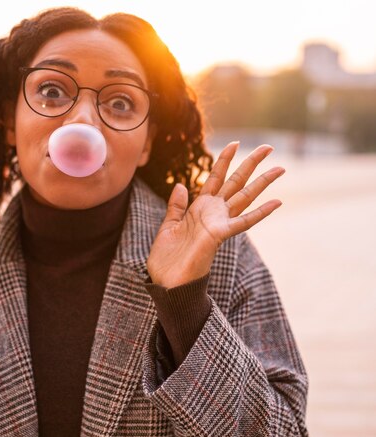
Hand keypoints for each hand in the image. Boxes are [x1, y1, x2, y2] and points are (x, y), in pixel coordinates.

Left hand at [147, 141, 283, 287]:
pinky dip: (260, 212)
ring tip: (281, 167)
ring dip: (262, 181)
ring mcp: (218, 223)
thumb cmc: (167, 259)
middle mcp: (212, 213)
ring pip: (244, 196)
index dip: (223, 160)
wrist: (165, 282)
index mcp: (199, 209)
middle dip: (251, 164)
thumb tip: (181, 186)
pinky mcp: (219, 235)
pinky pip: (243, 222)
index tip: (235, 143)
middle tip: (269, 146)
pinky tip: (278, 201)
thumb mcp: (168, 227)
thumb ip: (176, 207)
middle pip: (235, 182)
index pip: (215, 178)